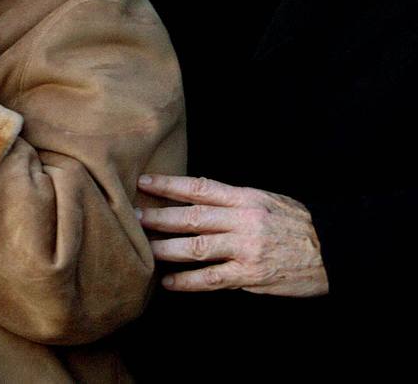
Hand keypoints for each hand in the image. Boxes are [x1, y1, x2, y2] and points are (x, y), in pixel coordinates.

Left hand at [137, 174, 328, 296]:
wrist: (334, 249)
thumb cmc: (296, 222)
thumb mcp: (266, 199)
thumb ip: (232, 199)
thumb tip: (197, 197)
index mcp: (244, 197)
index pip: (199, 188)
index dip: (169, 185)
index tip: (145, 182)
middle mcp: (242, 220)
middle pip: (191, 217)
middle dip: (159, 216)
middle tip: (133, 215)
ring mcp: (245, 249)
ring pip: (196, 248)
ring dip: (166, 248)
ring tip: (144, 247)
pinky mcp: (251, 275)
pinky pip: (212, 279)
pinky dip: (188, 281)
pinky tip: (169, 282)